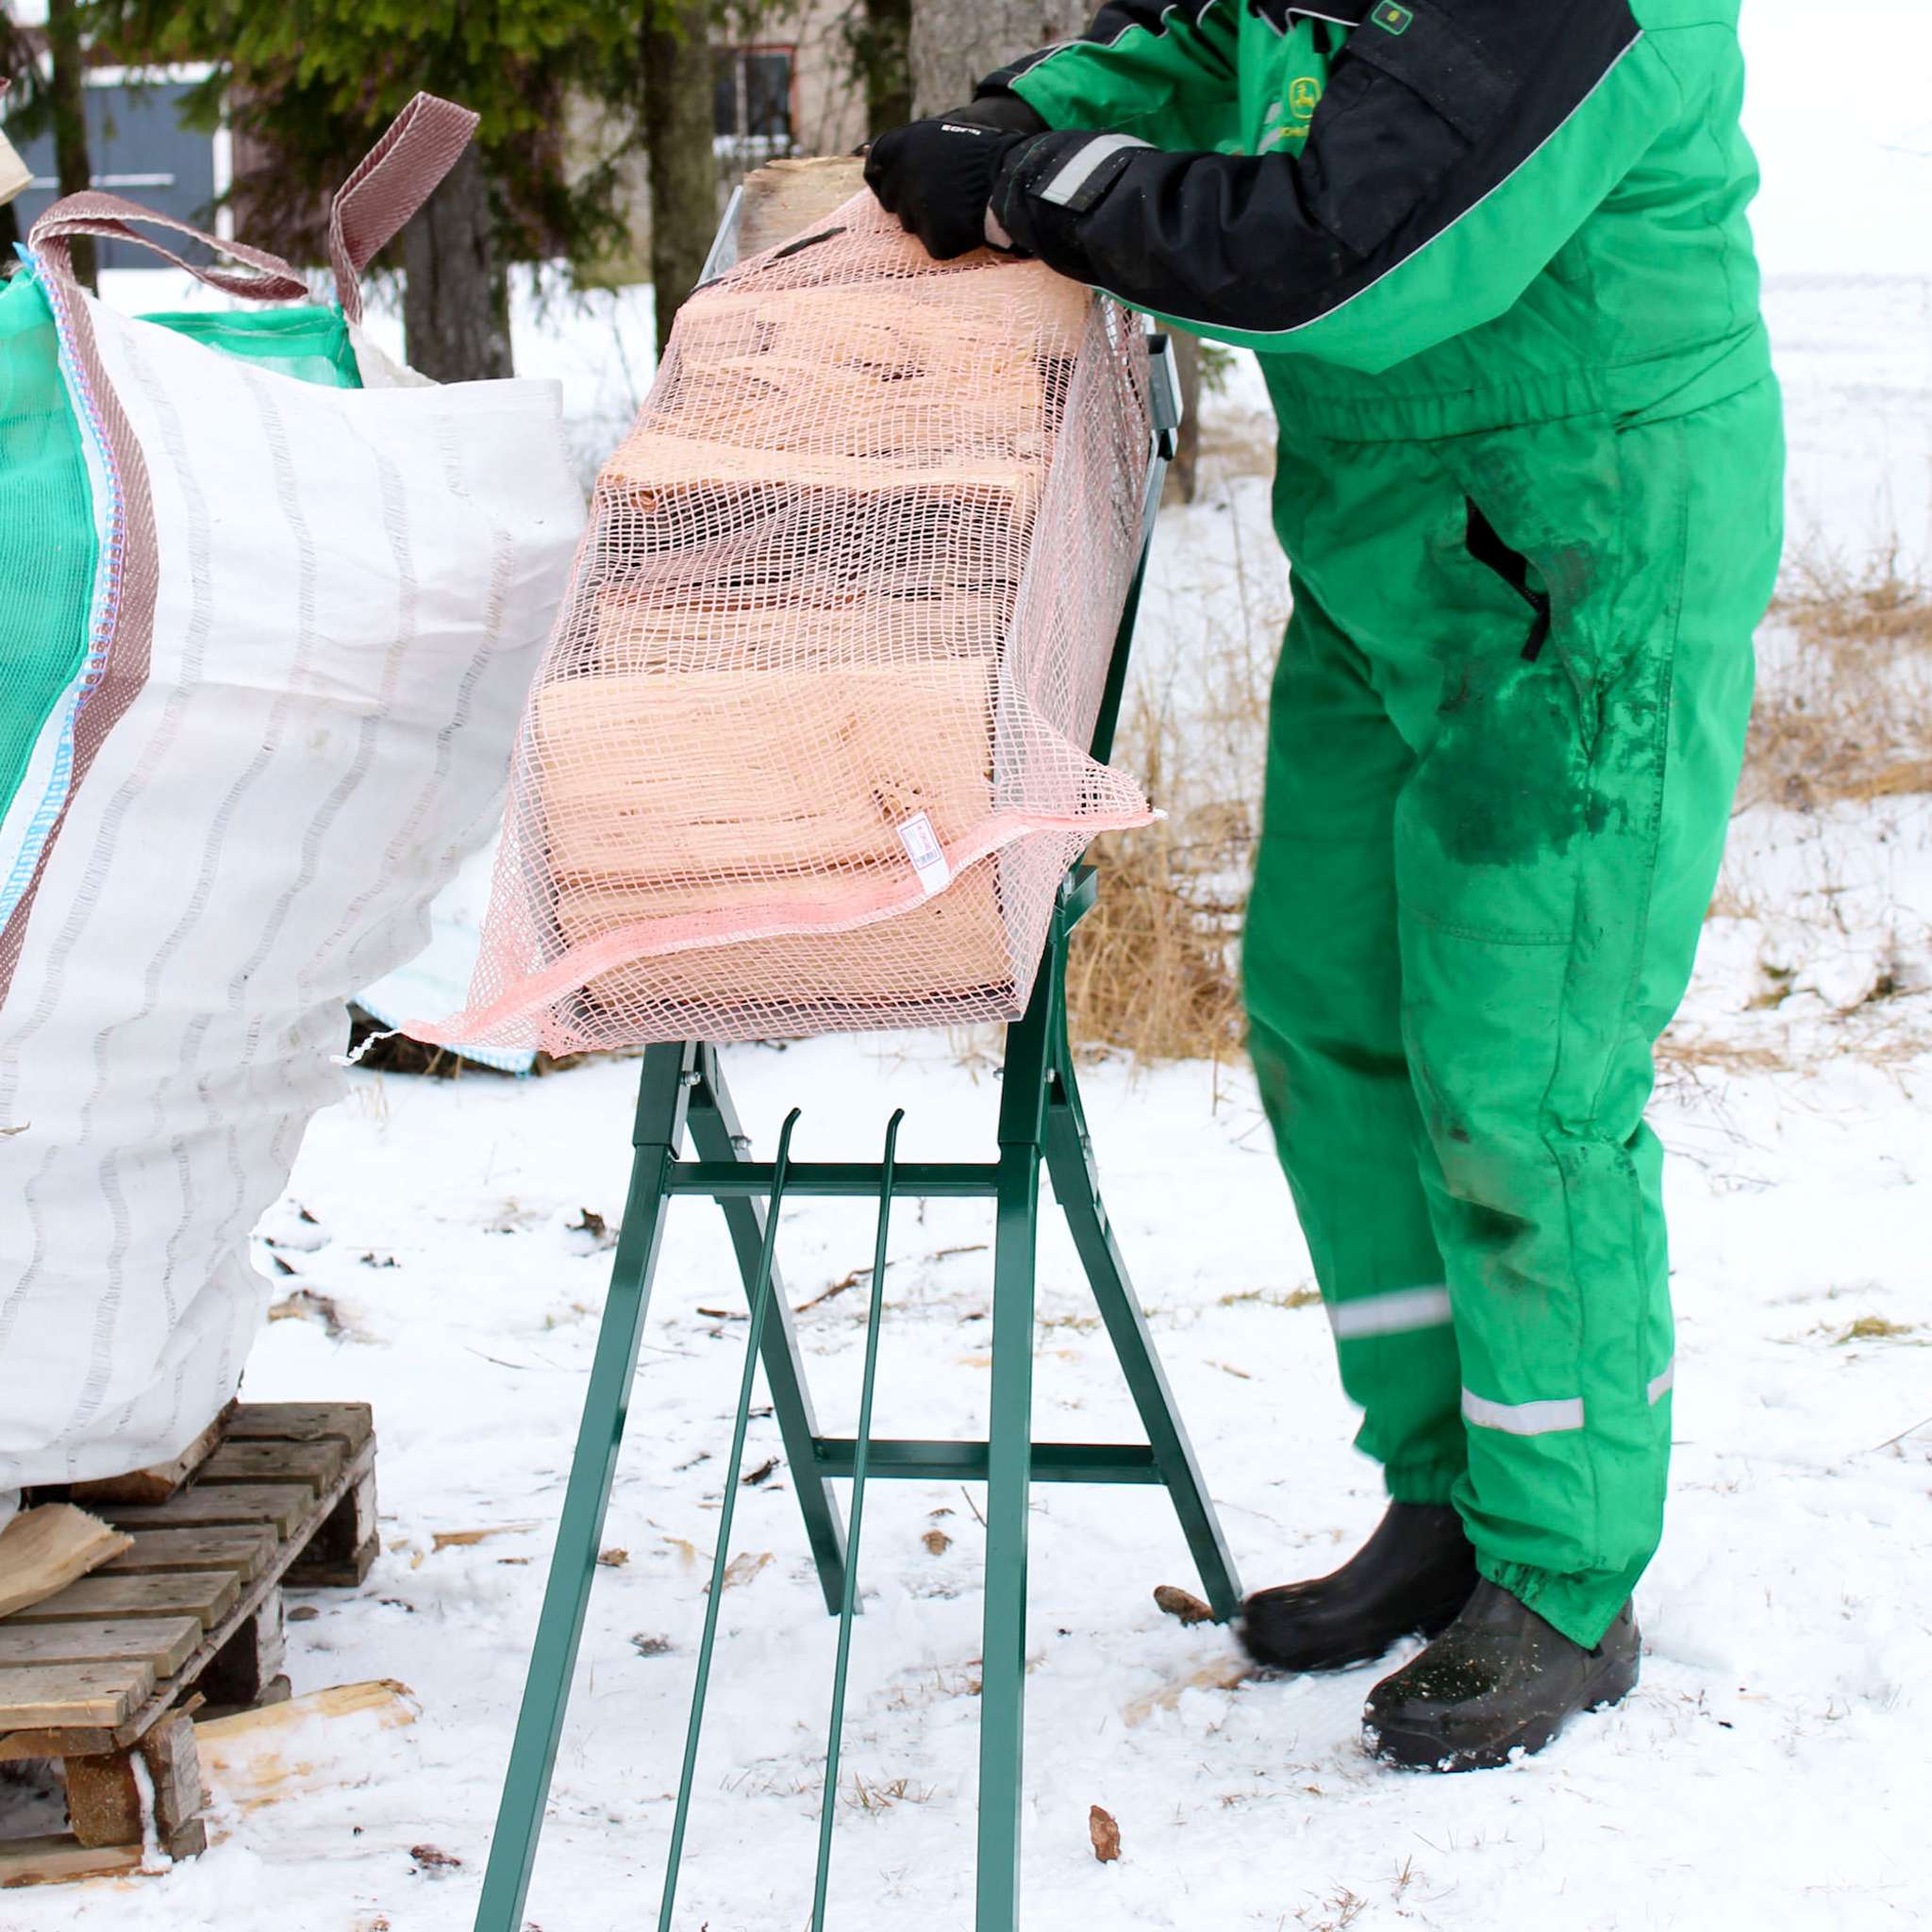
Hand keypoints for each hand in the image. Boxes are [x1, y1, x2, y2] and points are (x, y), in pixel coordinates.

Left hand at [864, 113, 1031, 259]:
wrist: (1013, 177)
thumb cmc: (979, 154)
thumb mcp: (937, 135)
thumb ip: (907, 149)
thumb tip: (874, 161)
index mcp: (898, 146)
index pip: (873, 169)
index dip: (887, 178)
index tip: (902, 183)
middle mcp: (901, 177)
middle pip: (891, 202)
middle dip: (911, 202)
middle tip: (943, 193)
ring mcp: (917, 210)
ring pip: (912, 225)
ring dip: (931, 220)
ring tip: (958, 205)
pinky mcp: (935, 238)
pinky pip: (935, 244)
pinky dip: (950, 239)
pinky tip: (967, 223)